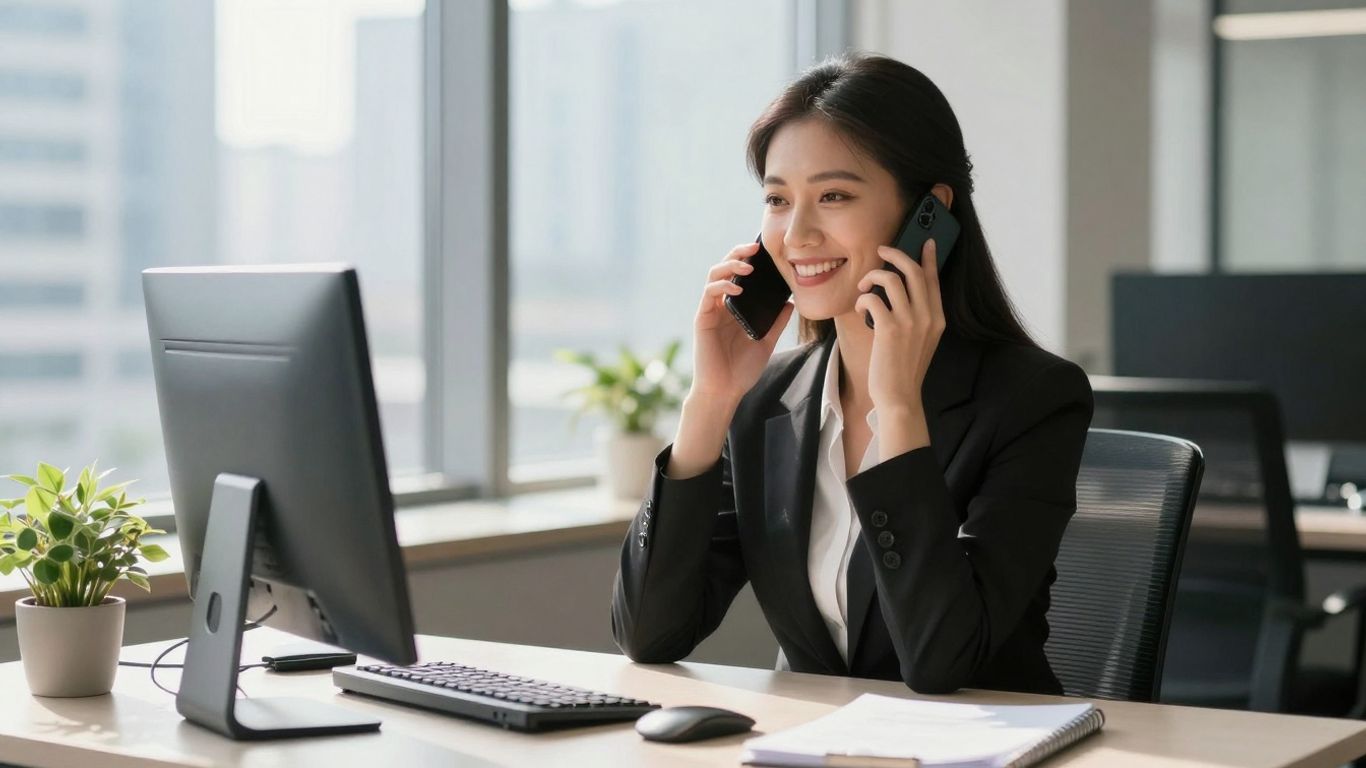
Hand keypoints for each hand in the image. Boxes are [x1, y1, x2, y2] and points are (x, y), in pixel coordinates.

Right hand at [668, 243, 794, 478]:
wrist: (725, 391)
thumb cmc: (742, 369)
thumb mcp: (766, 341)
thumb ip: (776, 322)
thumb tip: (791, 302)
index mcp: (735, 308)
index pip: (739, 275)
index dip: (749, 259)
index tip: (766, 251)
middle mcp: (720, 305)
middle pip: (725, 268)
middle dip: (738, 254)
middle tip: (756, 247)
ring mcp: (710, 311)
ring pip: (714, 276)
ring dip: (730, 266)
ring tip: (748, 266)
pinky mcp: (703, 319)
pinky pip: (709, 295)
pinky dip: (722, 287)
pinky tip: (737, 288)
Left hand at [853, 239, 945, 450]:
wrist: (900, 397)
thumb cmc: (904, 369)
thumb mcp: (921, 341)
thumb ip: (918, 318)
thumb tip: (902, 292)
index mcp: (937, 318)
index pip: (934, 279)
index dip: (929, 257)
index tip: (927, 242)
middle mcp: (927, 316)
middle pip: (913, 271)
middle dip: (895, 254)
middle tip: (881, 251)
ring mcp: (910, 322)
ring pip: (891, 279)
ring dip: (872, 276)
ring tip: (863, 286)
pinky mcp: (889, 329)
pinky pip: (873, 297)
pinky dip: (862, 297)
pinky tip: (859, 308)